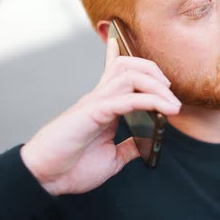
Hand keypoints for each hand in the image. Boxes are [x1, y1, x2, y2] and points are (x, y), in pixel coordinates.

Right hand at [20, 38, 180, 195]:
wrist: (46, 178)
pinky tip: (165, 110)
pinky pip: (126, 98)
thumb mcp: (111, 158)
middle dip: (155, 72)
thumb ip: (128, 147)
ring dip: (157, 85)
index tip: (124, 41)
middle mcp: (99, 98)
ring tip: (173, 104)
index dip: (118, 51)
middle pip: (128, 65)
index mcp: (102, 106)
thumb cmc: (71, 167)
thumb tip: (146, 144)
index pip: (113, 71)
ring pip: (130, 74)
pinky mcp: (93, 112)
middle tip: (172, 93)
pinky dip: (150, 100)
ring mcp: (95, 102)